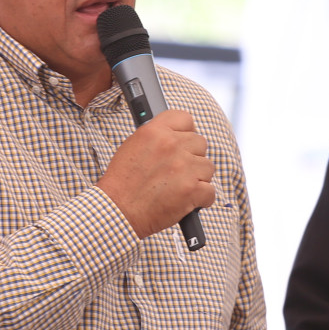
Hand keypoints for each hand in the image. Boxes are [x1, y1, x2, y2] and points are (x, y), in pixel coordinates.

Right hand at [96, 109, 215, 238]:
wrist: (118, 211)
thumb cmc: (122, 184)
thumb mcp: (132, 147)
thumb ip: (157, 138)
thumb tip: (175, 137)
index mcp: (155, 131)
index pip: (185, 118)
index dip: (187, 131)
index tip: (184, 142)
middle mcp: (171, 145)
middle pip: (200, 143)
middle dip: (192, 157)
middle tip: (178, 171)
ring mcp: (184, 167)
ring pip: (208, 167)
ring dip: (198, 178)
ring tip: (180, 187)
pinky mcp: (192, 190)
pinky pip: (210, 191)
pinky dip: (202, 199)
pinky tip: (187, 201)